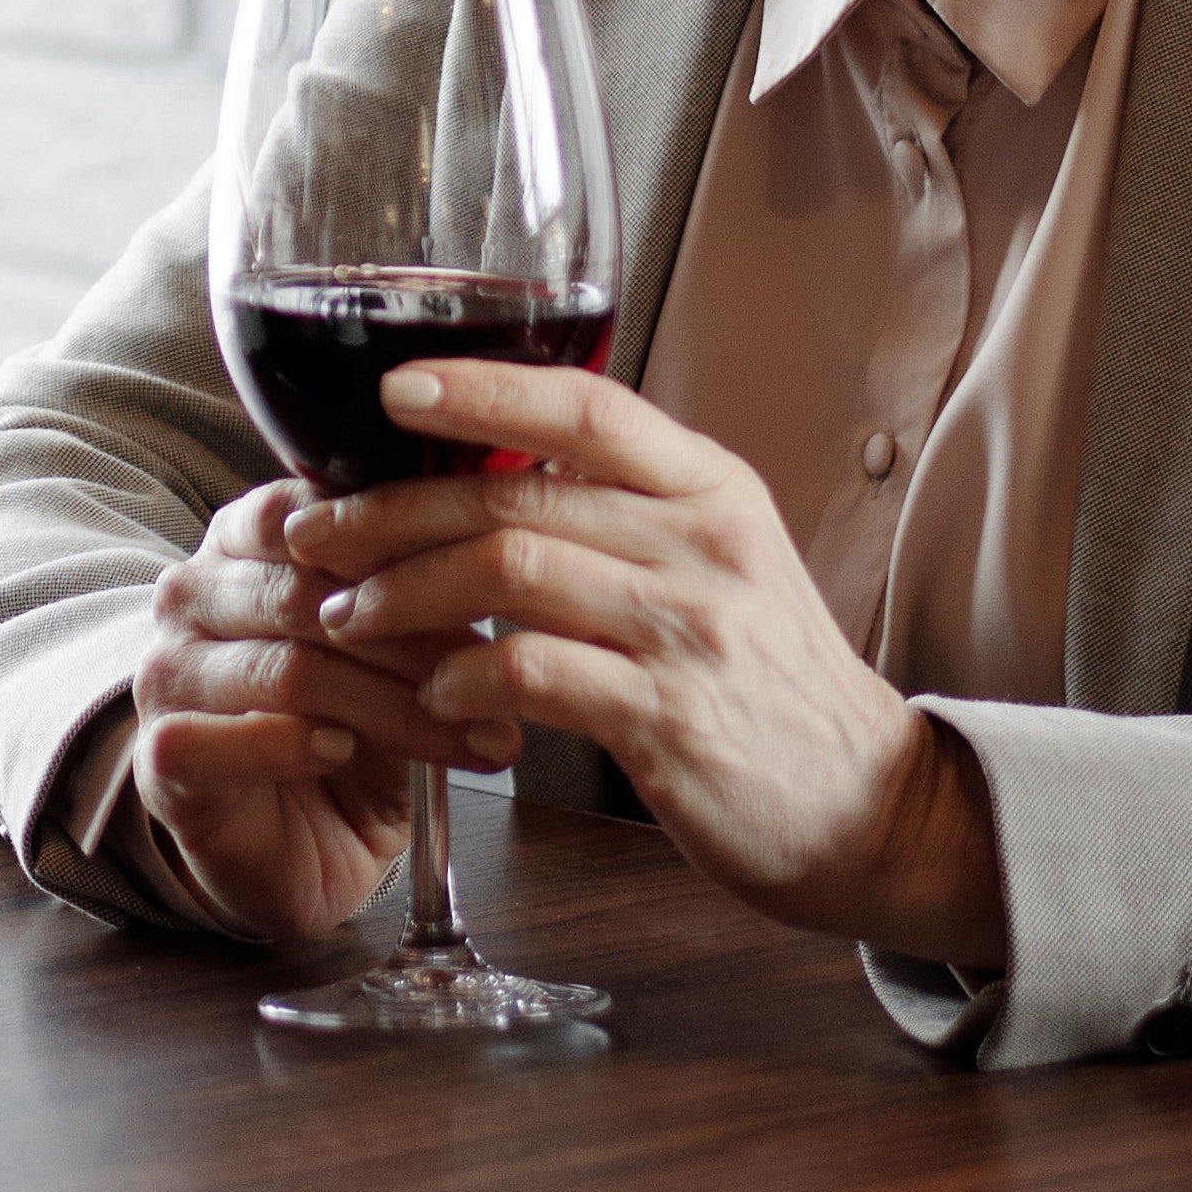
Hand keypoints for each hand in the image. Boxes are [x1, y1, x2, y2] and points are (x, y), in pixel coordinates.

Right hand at [126, 482, 471, 945]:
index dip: (398, 544)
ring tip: (463, 736)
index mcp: (241, 541)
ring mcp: (168, 675)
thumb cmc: (352, 727)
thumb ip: (417, 590)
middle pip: (306, 596)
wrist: (298, 844)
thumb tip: (507, 546)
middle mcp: (191, 595)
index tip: (484, 580)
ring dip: (387, 706)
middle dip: (413, 639)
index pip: (305, 511)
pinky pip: (217, 739)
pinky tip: (342, 753)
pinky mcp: (162, 757)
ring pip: (285, 670)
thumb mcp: (393, 649)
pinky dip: (288, 745)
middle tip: (494, 676)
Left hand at [312, 358, 1011, 959]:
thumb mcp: (720, 561)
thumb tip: (495, 461)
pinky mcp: (668, 721)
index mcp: (711, 488)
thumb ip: (627, 508)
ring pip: (507, 572)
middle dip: (392, 510)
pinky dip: (459, 678)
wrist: (871, 806)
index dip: (481, 386)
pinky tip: (431, 693)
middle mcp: (703, 544)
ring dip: (405, 593)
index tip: (390, 392)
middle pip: (516, 493)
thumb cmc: (770, 680)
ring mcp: (688, 632)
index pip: (584, 403)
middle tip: (319, 534)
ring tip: (351, 614)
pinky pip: (530, 673)